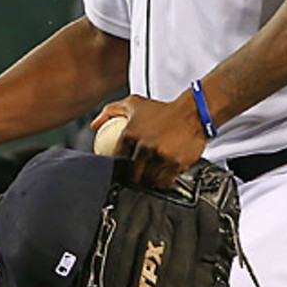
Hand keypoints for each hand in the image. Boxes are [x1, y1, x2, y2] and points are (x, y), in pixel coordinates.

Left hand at [91, 94, 206, 187]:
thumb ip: (110, 111)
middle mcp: (144, 145)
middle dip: (132, 178)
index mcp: (130, 134)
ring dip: (148, 182)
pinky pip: (165, 181)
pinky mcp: (175, 164)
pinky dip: (162, 183)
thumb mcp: (133, 103)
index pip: (117, 158)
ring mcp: (160, 156)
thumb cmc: (162, 109)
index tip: (119, 169)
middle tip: (134, 178)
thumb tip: (94, 125)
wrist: (193, 112)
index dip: (116, 166)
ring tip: (147, 181)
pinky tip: (161, 180)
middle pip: (132, 173)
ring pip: (148, 180)